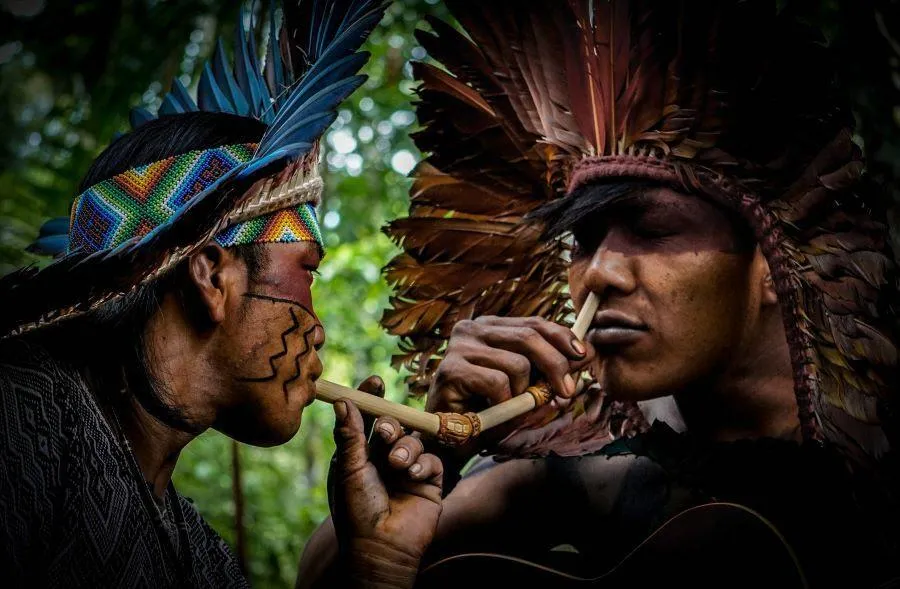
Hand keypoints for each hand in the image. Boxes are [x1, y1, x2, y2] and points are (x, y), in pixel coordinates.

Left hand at [330, 379, 442, 588]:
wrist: (381, 546)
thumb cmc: (357, 510)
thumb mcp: (348, 469)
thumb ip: (350, 435)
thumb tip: (344, 401)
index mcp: (359, 454)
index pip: (366, 419)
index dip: (370, 399)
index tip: (375, 381)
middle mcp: (383, 458)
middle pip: (392, 425)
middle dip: (389, 425)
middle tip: (384, 430)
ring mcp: (408, 468)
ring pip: (413, 439)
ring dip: (405, 447)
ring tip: (397, 464)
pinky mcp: (429, 480)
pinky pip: (431, 459)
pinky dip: (421, 465)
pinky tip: (412, 477)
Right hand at [426, 316, 593, 446]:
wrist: (449, 441)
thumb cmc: (488, 411)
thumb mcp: (526, 388)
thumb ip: (550, 370)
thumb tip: (587, 353)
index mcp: (490, 327)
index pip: (534, 323)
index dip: (562, 337)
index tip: (584, 355)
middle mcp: (472, 329)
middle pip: (529, 337)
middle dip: (556, 365)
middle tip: (566, 392)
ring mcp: (458, 347)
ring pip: (516, 364)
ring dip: (523, 393)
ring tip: (509, 407)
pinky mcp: (451, 369)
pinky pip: (498, 383)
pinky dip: (504, 403)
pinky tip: (491, 410)